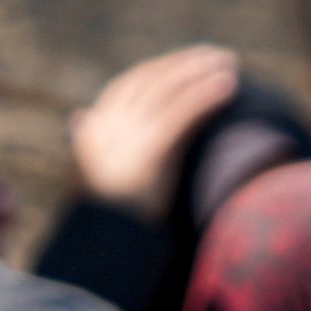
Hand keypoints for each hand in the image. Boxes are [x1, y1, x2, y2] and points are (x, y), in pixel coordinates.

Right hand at [70, 46, 240, 215]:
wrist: (107, 254)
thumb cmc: (109, 220)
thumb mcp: (98, 175)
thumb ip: (96, 143)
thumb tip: (79, 116)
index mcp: (93, 130)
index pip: (130, 84)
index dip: (162, 68)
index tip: (190, 60)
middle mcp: (106, 128)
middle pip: (152, 80)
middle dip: (186, 63)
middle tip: (218, 55)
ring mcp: (125, 140)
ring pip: (168, 91)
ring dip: (201, 72)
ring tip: (231, 64)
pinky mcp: (147, 153)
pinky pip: (181, 114)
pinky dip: (206, 96)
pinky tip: (229, 87)